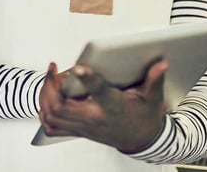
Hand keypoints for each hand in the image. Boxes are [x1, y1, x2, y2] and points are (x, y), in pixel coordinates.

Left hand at [38, 59, 168, 152]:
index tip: (77, 66)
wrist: (142, 141)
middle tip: (54, 68)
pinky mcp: (79, 131)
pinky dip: (44, 112)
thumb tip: (161, 64)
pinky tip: (48, 98)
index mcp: (113, 107)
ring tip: (50, 79)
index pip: (98, 92)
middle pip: (61, 106)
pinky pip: (52, 126)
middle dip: (51, 85)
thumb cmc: (145, 118)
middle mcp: (94, 118)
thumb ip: (154, 80)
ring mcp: (84, 127)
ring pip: (53, 115)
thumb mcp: (153, 98)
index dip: (87, 79)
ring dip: (45, 96)